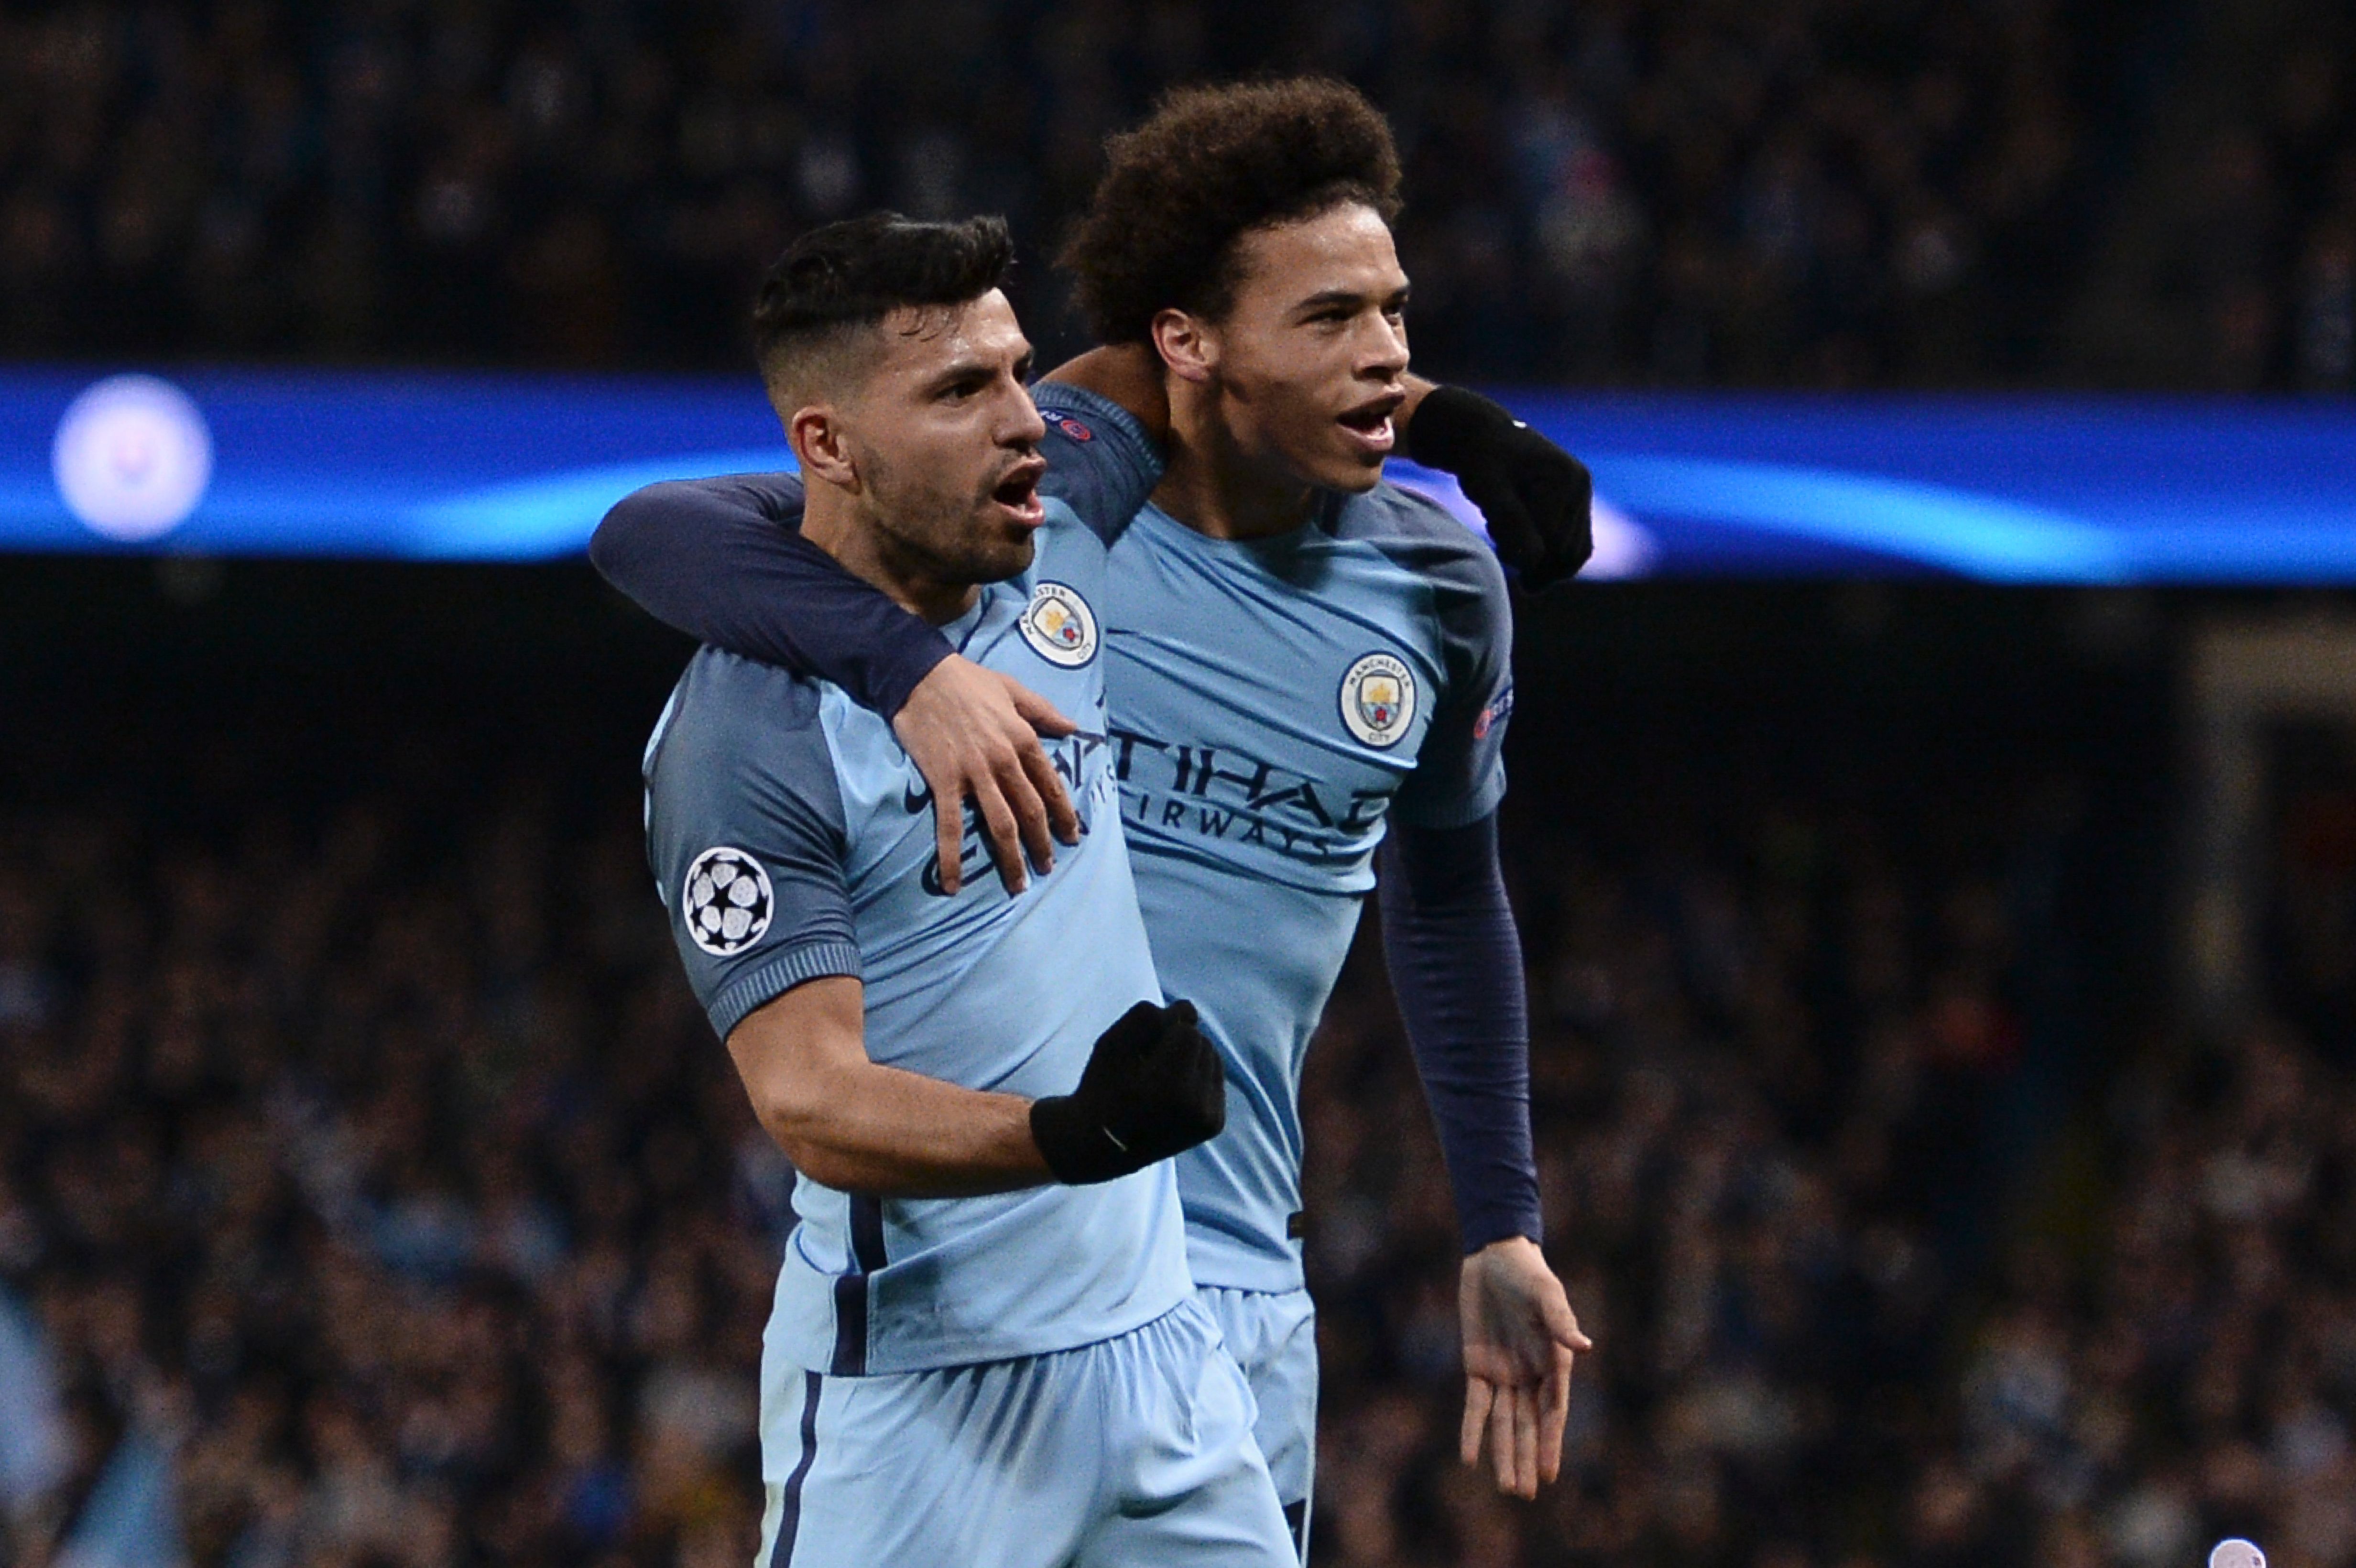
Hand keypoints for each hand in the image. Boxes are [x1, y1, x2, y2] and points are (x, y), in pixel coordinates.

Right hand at [893, 656, 1081, 895]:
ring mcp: (974, 774)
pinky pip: (950, 827)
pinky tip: (953, 884)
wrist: (919, 675)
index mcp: (1023, 739)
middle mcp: (1004, 761)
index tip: (1072, 836)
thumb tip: (1072, 728)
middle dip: (1042, 843)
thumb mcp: (1013, 688)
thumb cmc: (967, 680)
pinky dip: (952, 858)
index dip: (1064, 814)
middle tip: (1048, 867)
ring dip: (1011, 859)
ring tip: (1018, 884)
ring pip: (1000, 825)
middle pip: (1030, 812)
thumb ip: (1044, 711)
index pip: (1051, 785)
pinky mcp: (944, 781)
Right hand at [1030, 1000, 1225, 1183]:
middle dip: (1179, 1046)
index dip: (1164, 1034)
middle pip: (1203, 1043)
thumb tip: (1190, 1010)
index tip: (1141, 1055)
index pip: (1188, 1031)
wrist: (1103, 1145)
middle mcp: (1195, 1108)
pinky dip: (1198, 1077)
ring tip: (1160, 1080)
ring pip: (1213, 1058)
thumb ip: (1149, 1017)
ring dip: (1190, 1059)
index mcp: (1168, 1089)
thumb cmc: (1103, 1087)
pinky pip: (1216, 1078)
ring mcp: (1208, 1119)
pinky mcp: (1214, 1124)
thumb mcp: (1112, 1043)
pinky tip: (1174, 1092)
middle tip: (1148, 1069)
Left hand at [1404, 385, 1593, 588]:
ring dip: (1540, 558)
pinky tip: (1520, 537)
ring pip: (1572, 553)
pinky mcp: (1576, 504)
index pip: (1553, 542)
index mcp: (1565, 477)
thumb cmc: (1481, 461)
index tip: (1495, 537)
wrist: (1484, 437)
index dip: (1523, 555)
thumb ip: (1510, 522)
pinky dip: (1549, 553)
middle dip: (1532, 557)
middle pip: (1566, 552)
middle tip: (1498, 536)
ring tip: (1507, 533)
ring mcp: (1581, 495)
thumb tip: (1534, 561)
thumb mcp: (1488, 490)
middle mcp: (1580, 485)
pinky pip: (1572, 546)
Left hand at [1459, 1235, 1590, 1497]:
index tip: (1549, 1473)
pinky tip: (1470, 1458)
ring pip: (1503, 1422)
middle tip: (1525, 1493)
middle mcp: (1530, 1374)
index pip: (1552, 1411)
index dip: (1549, 1442)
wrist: (1494, 1255)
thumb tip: (1584, 1346)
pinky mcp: (1477, 1364)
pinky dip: (1472, 1430)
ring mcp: (1504, 1372)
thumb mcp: (1546, 1294)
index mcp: (1553, 1362)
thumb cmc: (1528, 1273)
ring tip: (1508, 1488)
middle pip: (1527, 1424)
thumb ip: (1561, 1322)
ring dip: (1504, 1453)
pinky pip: (1475, 1404)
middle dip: (1525, 1458)